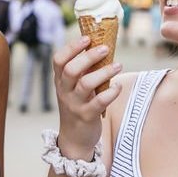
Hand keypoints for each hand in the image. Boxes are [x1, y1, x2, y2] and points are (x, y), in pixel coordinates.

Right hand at [52, 36, 121, 159]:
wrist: (75, 138)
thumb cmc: (79, 105)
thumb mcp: (74, 87)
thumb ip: (83, 70)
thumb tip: (101, 46)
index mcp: (60, 80)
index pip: (58, 60)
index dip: (71, 47)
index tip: (87, 38)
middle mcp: (64, 91)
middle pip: (71, 70)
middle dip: (89, 57)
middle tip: (105, 48)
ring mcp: (74, 104)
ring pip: (85, 84)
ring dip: (104, 72)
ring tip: (118, 65)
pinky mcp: (87, 116)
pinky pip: (99, 102)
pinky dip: (111, 92)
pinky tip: (118, 87)